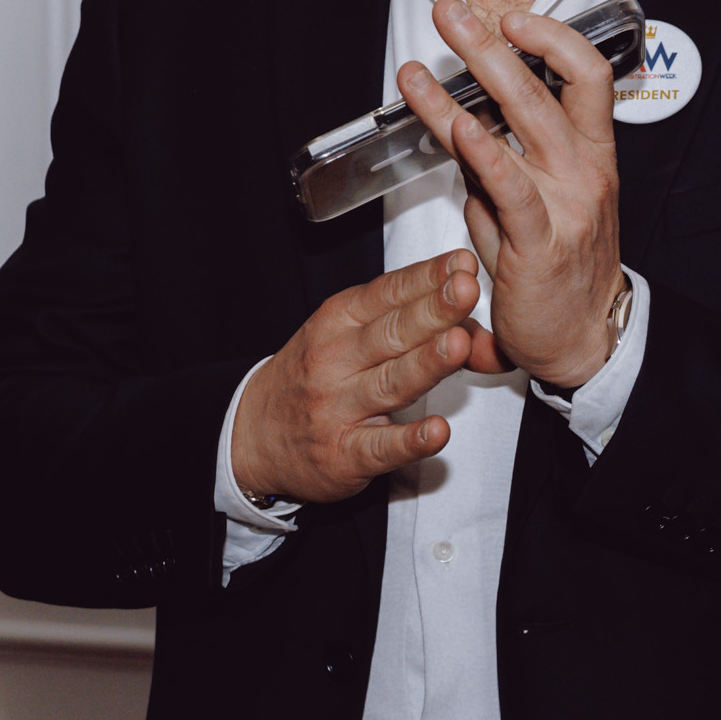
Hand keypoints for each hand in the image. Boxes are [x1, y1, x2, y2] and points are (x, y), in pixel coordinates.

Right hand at [229, 249, 508, 506]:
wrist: (253, 435)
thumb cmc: (309, 377)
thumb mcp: (338, 332)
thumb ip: (395, 315)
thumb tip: (459, 293)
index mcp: (337, 323)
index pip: (387, 294)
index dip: (426, 278)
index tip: (462, 263)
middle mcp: (335, 362)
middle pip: (392, 333)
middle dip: (433, 310)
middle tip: (467, 290)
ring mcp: (339, 410)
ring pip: (391, 384)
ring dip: (427, 364)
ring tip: (459, 345)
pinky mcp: (344, 456)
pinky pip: (381, 448)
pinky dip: (409, 441)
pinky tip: (436, 432)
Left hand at [398, 0, 626, 385]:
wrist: (585, 340)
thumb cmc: (563, 273)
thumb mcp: (539, 205)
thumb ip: (501, 169)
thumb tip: (465, 140)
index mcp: (591, 155)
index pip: (586, 75)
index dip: (550, 38)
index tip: (510, 18)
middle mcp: (584, 171)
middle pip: (543, 85)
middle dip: (489, 42)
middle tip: (450, 13)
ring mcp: (566, 202)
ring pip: (522, 123)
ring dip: (471, 83)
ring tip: (424, 61)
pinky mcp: (540, 238)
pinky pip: (510, 184)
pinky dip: (481, 150)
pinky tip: (457, 125)